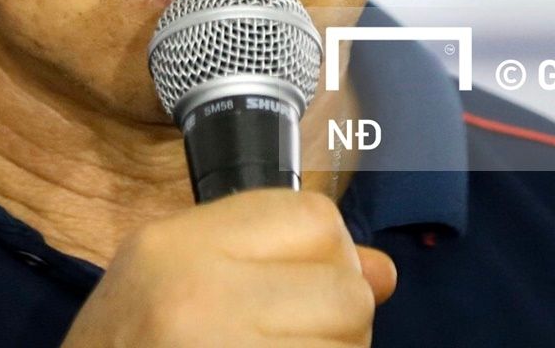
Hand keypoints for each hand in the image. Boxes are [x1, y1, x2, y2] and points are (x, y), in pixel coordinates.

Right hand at [61, 189, 397, 346]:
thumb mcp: (173, 285)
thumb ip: (272, 264)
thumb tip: (381, 272)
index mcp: (175, 246)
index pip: (315, 218)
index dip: (325, 258)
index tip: (296, 293)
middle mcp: (198, 294)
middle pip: (344, 291)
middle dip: (335, 323)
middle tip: (284, 340)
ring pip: (348, 347)